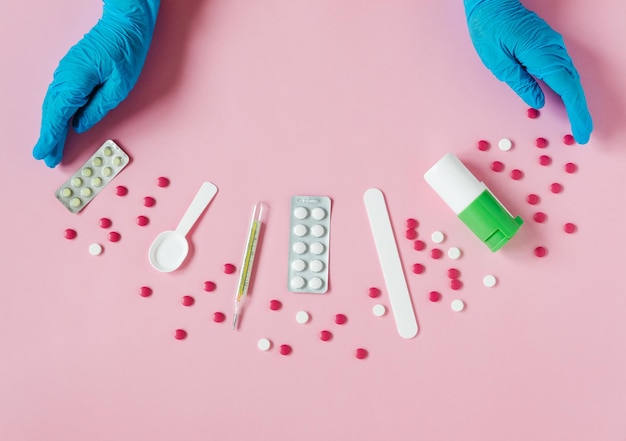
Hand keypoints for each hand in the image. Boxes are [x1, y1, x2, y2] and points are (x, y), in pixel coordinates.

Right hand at [33, 0, 159, 166]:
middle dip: (48, 136)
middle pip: (52, 111)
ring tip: (50, 146)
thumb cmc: (126, 52)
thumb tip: (79, 125)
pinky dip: (56, 112)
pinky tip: (57, 124)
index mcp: (76, 80)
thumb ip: (98, 108)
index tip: (45, 153)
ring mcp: (66, 71)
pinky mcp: (71, 69)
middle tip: (47, 157)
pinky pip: (59, 95)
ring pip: (53, 103)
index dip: (51, 136)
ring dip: (51, 125)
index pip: (59, 115)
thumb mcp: (120, 87)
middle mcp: (65, 75)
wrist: (124, 24)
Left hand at [464, 0, 591, 143]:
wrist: (490, 4)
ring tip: (577, 123)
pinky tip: (566, 101)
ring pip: (570, 77)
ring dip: (575, 101)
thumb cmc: (489, 31)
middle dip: (579, 111)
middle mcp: (553, 49)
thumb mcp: (499, 63)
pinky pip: (562, 69)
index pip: (567, 89)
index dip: (576, 113)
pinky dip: (567, 87)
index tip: (581, 131)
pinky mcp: (548, 45)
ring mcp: (553, 45)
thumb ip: (521, 83)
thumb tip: (539, 103)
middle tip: (582, 134)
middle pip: (573, 85)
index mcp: (542, 55)